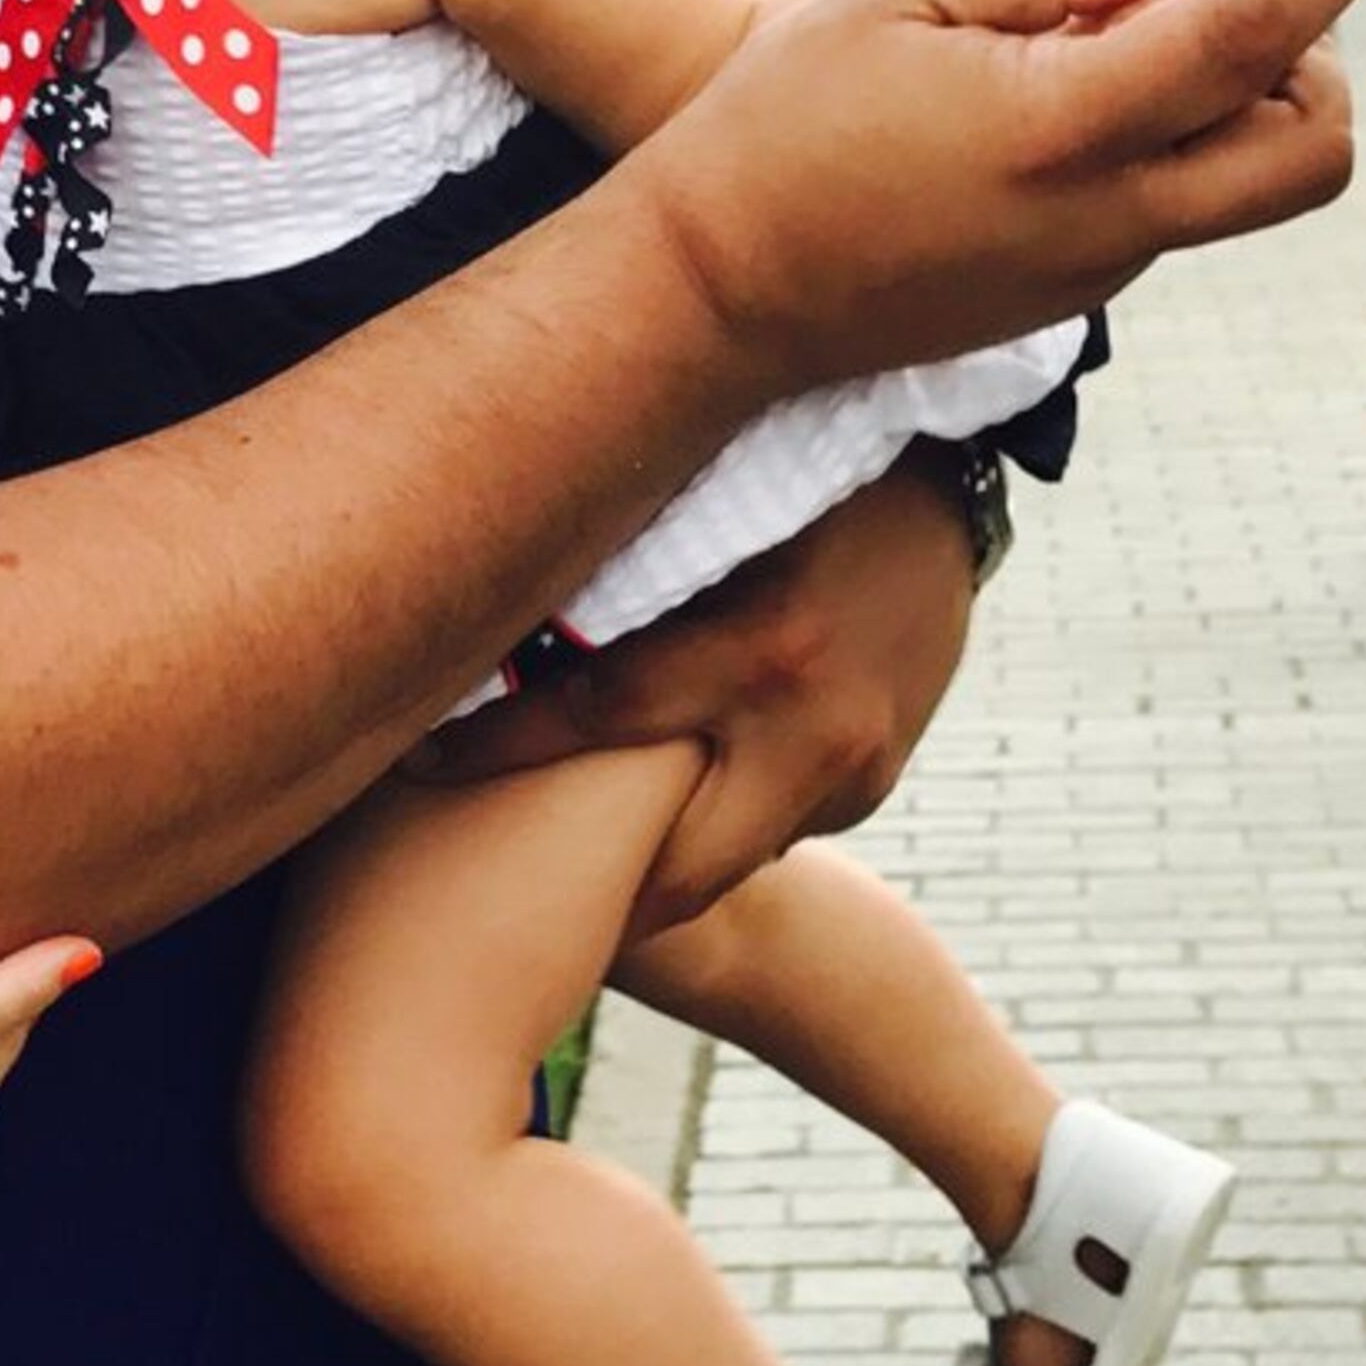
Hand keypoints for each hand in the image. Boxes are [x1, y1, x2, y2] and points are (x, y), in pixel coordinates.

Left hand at [422, 462, 975, 927]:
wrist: (949, 473)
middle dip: (600, 902)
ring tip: (570, 859)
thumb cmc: (797, 464)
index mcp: (760, 649)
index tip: (416, 760)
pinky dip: (725, 812)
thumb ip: (627, 572)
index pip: (593, 718)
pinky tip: (677, 790)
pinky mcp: (879, 777)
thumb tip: (494, 615)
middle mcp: (813, 727)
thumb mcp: (714, 505)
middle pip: (680, 871)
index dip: (496, 748)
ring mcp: (858, 765)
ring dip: (663, 858)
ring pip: (733, 857)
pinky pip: (783, 822)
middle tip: (505, 899)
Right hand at [636, 0, 1358, 395]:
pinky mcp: (1073, 296)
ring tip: (1124, 31)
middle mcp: (1108, 215)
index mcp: (1064, 125)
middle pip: (1311, 154)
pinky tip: (1067, 95)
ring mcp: (1098, 269)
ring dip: (1234, 100)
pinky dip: (1166, 142)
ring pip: (1244, 183)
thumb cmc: (784, 121)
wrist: (716, 288)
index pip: (1257, 38)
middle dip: (1312, 62)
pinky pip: (1169, 209)